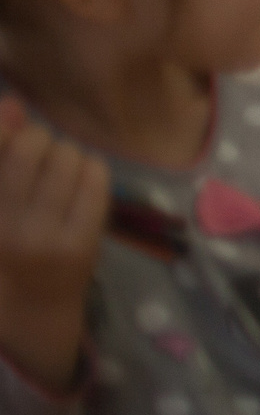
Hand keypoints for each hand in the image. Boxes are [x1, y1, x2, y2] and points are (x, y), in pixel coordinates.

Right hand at [0, 95, 108, 391]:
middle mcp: (3, 229)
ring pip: (68, 156)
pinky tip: (76, 187)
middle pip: (33, 146)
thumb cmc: (5, 247)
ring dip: (64, 156)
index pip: (2, 151)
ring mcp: (42, 238)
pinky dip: (88, 170)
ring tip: (56, 177)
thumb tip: (13, 102)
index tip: (10, 133)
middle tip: (37, 161)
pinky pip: (95, 176)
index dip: (6, 133)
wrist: (31, 312)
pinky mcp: (80, 244)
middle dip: (37, 142)